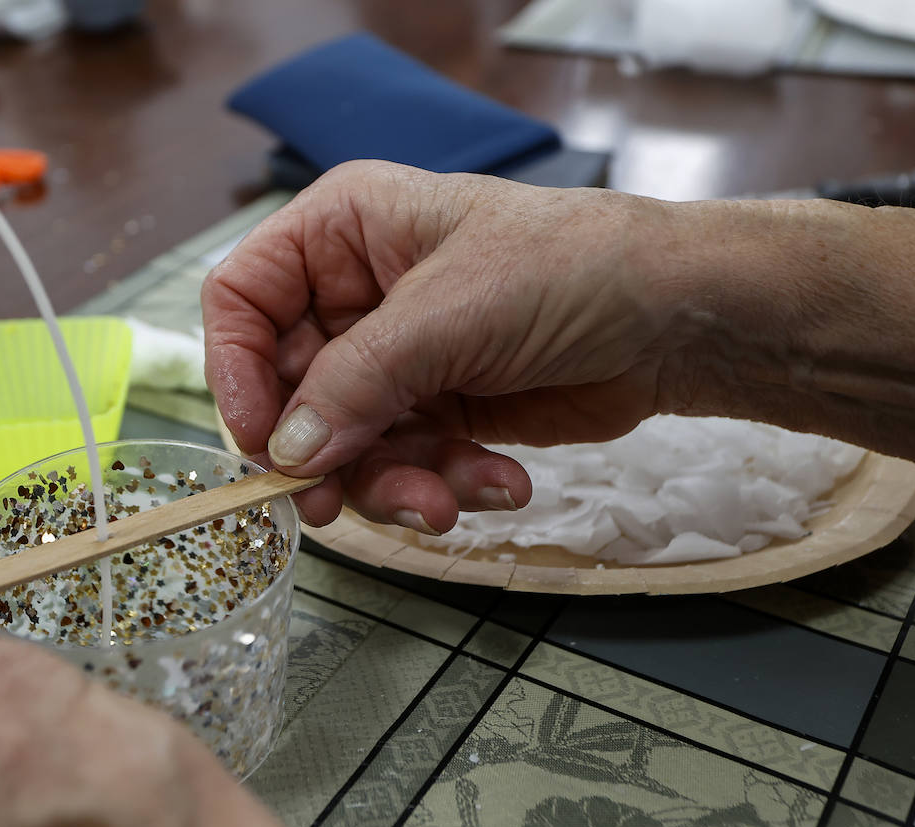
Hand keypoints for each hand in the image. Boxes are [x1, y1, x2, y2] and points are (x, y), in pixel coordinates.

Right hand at [203, 160, 687, 532]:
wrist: (679, 320)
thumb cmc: (573, 267)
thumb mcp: (451, 313)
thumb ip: (357, 382)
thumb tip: (288, 452)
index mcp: (342, 231)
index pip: (241, 298)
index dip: (235, 371)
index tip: (262, 440)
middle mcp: (355, 294)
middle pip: (287, 389)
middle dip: (325, 451)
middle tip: (335, 506)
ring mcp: (395, 359)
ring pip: (342, 443)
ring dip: (391, 484)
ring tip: (445, 500)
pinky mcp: (434, 413)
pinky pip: (401, 467)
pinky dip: (441, 486)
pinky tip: (498, 481)